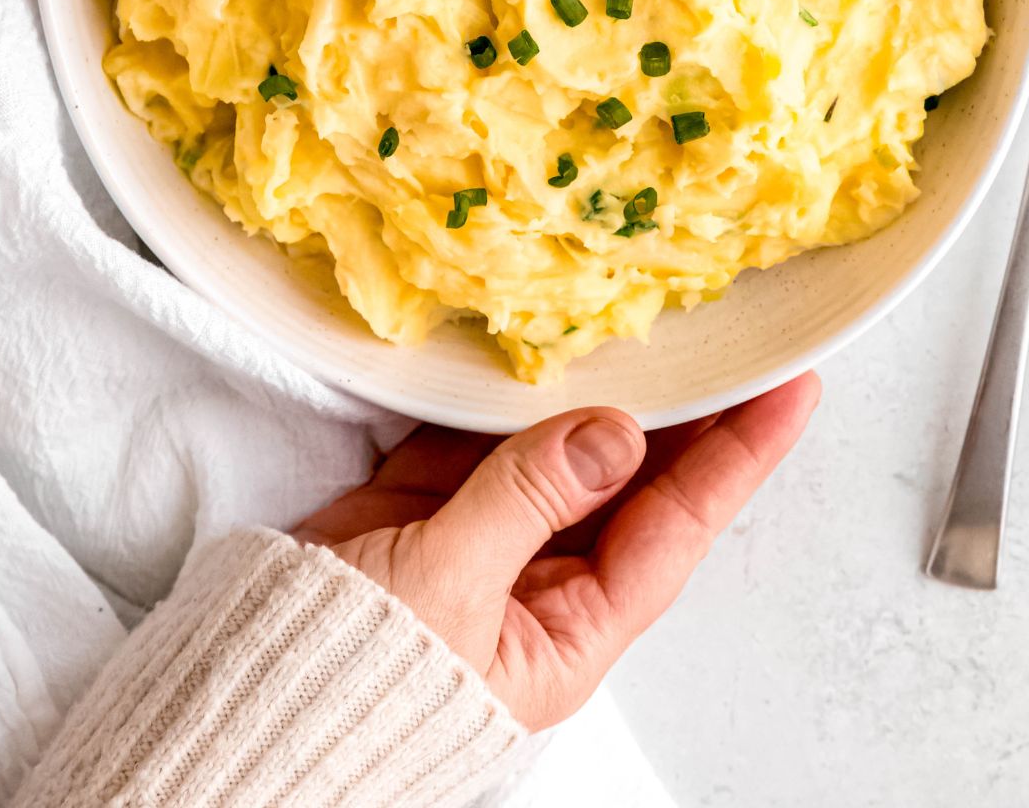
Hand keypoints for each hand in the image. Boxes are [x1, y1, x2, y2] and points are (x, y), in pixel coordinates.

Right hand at [295, 374, 818, 730]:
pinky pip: (481, 437)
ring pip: (559, 450)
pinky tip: (536, 344)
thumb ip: (531, 500)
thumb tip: (615, 435)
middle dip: (681, 412)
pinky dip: (503, 391)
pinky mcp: (424, 507)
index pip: (676, 528)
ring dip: (595, 389)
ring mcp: (483, 540)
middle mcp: (539, 584)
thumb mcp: (450, 590)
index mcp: (568, 632)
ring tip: (648, 323)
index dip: (738, 457)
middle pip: (631, 484)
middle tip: (729, 334)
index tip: (791, 393)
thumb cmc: (343, 682)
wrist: (236, 704)